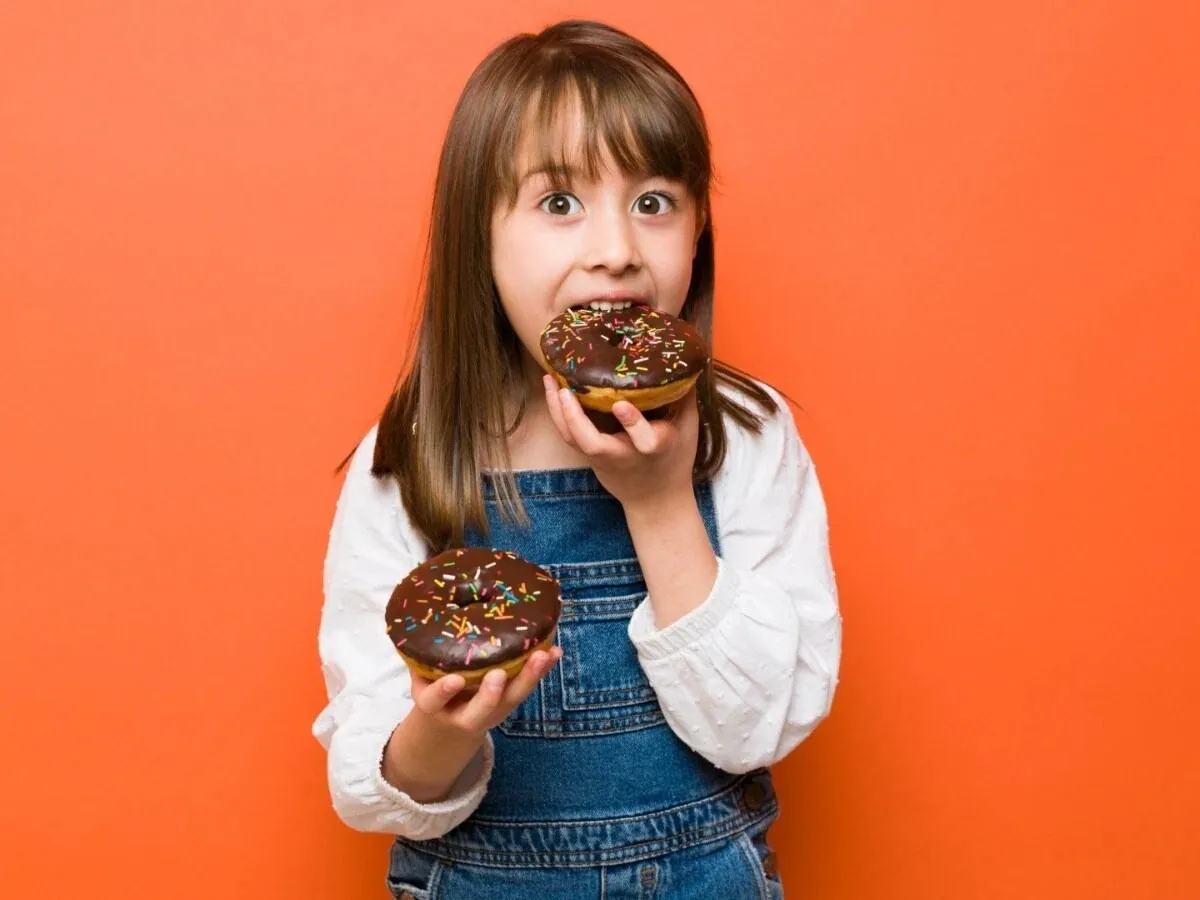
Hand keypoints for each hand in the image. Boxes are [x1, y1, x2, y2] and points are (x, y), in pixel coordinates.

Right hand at [408, 647, 562, 737]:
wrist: (448, 724)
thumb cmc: (433, 690)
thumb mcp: (419, 680)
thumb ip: (419, 659)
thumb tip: (414, 622)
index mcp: (436, 706)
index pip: (435, 701)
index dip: (444, 691)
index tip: (453, 680)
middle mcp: (466, 714)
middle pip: (482, 710)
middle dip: (492, 694)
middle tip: (500, 675)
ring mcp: (493, 710)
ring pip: (512, 698)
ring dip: (530, 677)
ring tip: (544, 655)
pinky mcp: (511, 701)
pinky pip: (528, 686)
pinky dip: (542, 670)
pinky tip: (555, 651)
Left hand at [543, 374, 699, 511]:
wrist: (656, 500)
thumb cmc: (675, 458)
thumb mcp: (688, 427)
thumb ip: (684, 395)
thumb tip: (682, 359)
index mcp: (655, 448)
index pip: (645, 439)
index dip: (632, 423)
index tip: (620, 404)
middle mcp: (624, 455)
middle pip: (593, 444)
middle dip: (575, 419)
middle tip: (564, 390)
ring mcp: (603, 458)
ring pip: (574, 440)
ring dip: (558, 411)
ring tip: (549, 380)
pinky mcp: (590, 458)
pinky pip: (570, 436)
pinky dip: (559, 414)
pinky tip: (552, 391)